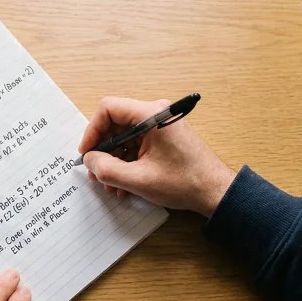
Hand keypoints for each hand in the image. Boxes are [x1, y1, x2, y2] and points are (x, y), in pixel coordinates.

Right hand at [78, 97, 236, 216]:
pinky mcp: (163, 137)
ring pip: (124, 137)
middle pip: (115, 123)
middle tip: (96, 172)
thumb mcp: (139, 180)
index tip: (87, 153)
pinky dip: (127, 162)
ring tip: (111, 185)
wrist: (215, 191)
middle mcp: (156, 114)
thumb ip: (107, 169)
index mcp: (151, 115)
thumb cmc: (185, 183)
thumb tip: (89, 160)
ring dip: (114, 161)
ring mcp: (160, 125)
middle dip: (103, 150)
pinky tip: (124, 184)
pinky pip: (136, 144)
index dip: (92, 131)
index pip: (108, 108)